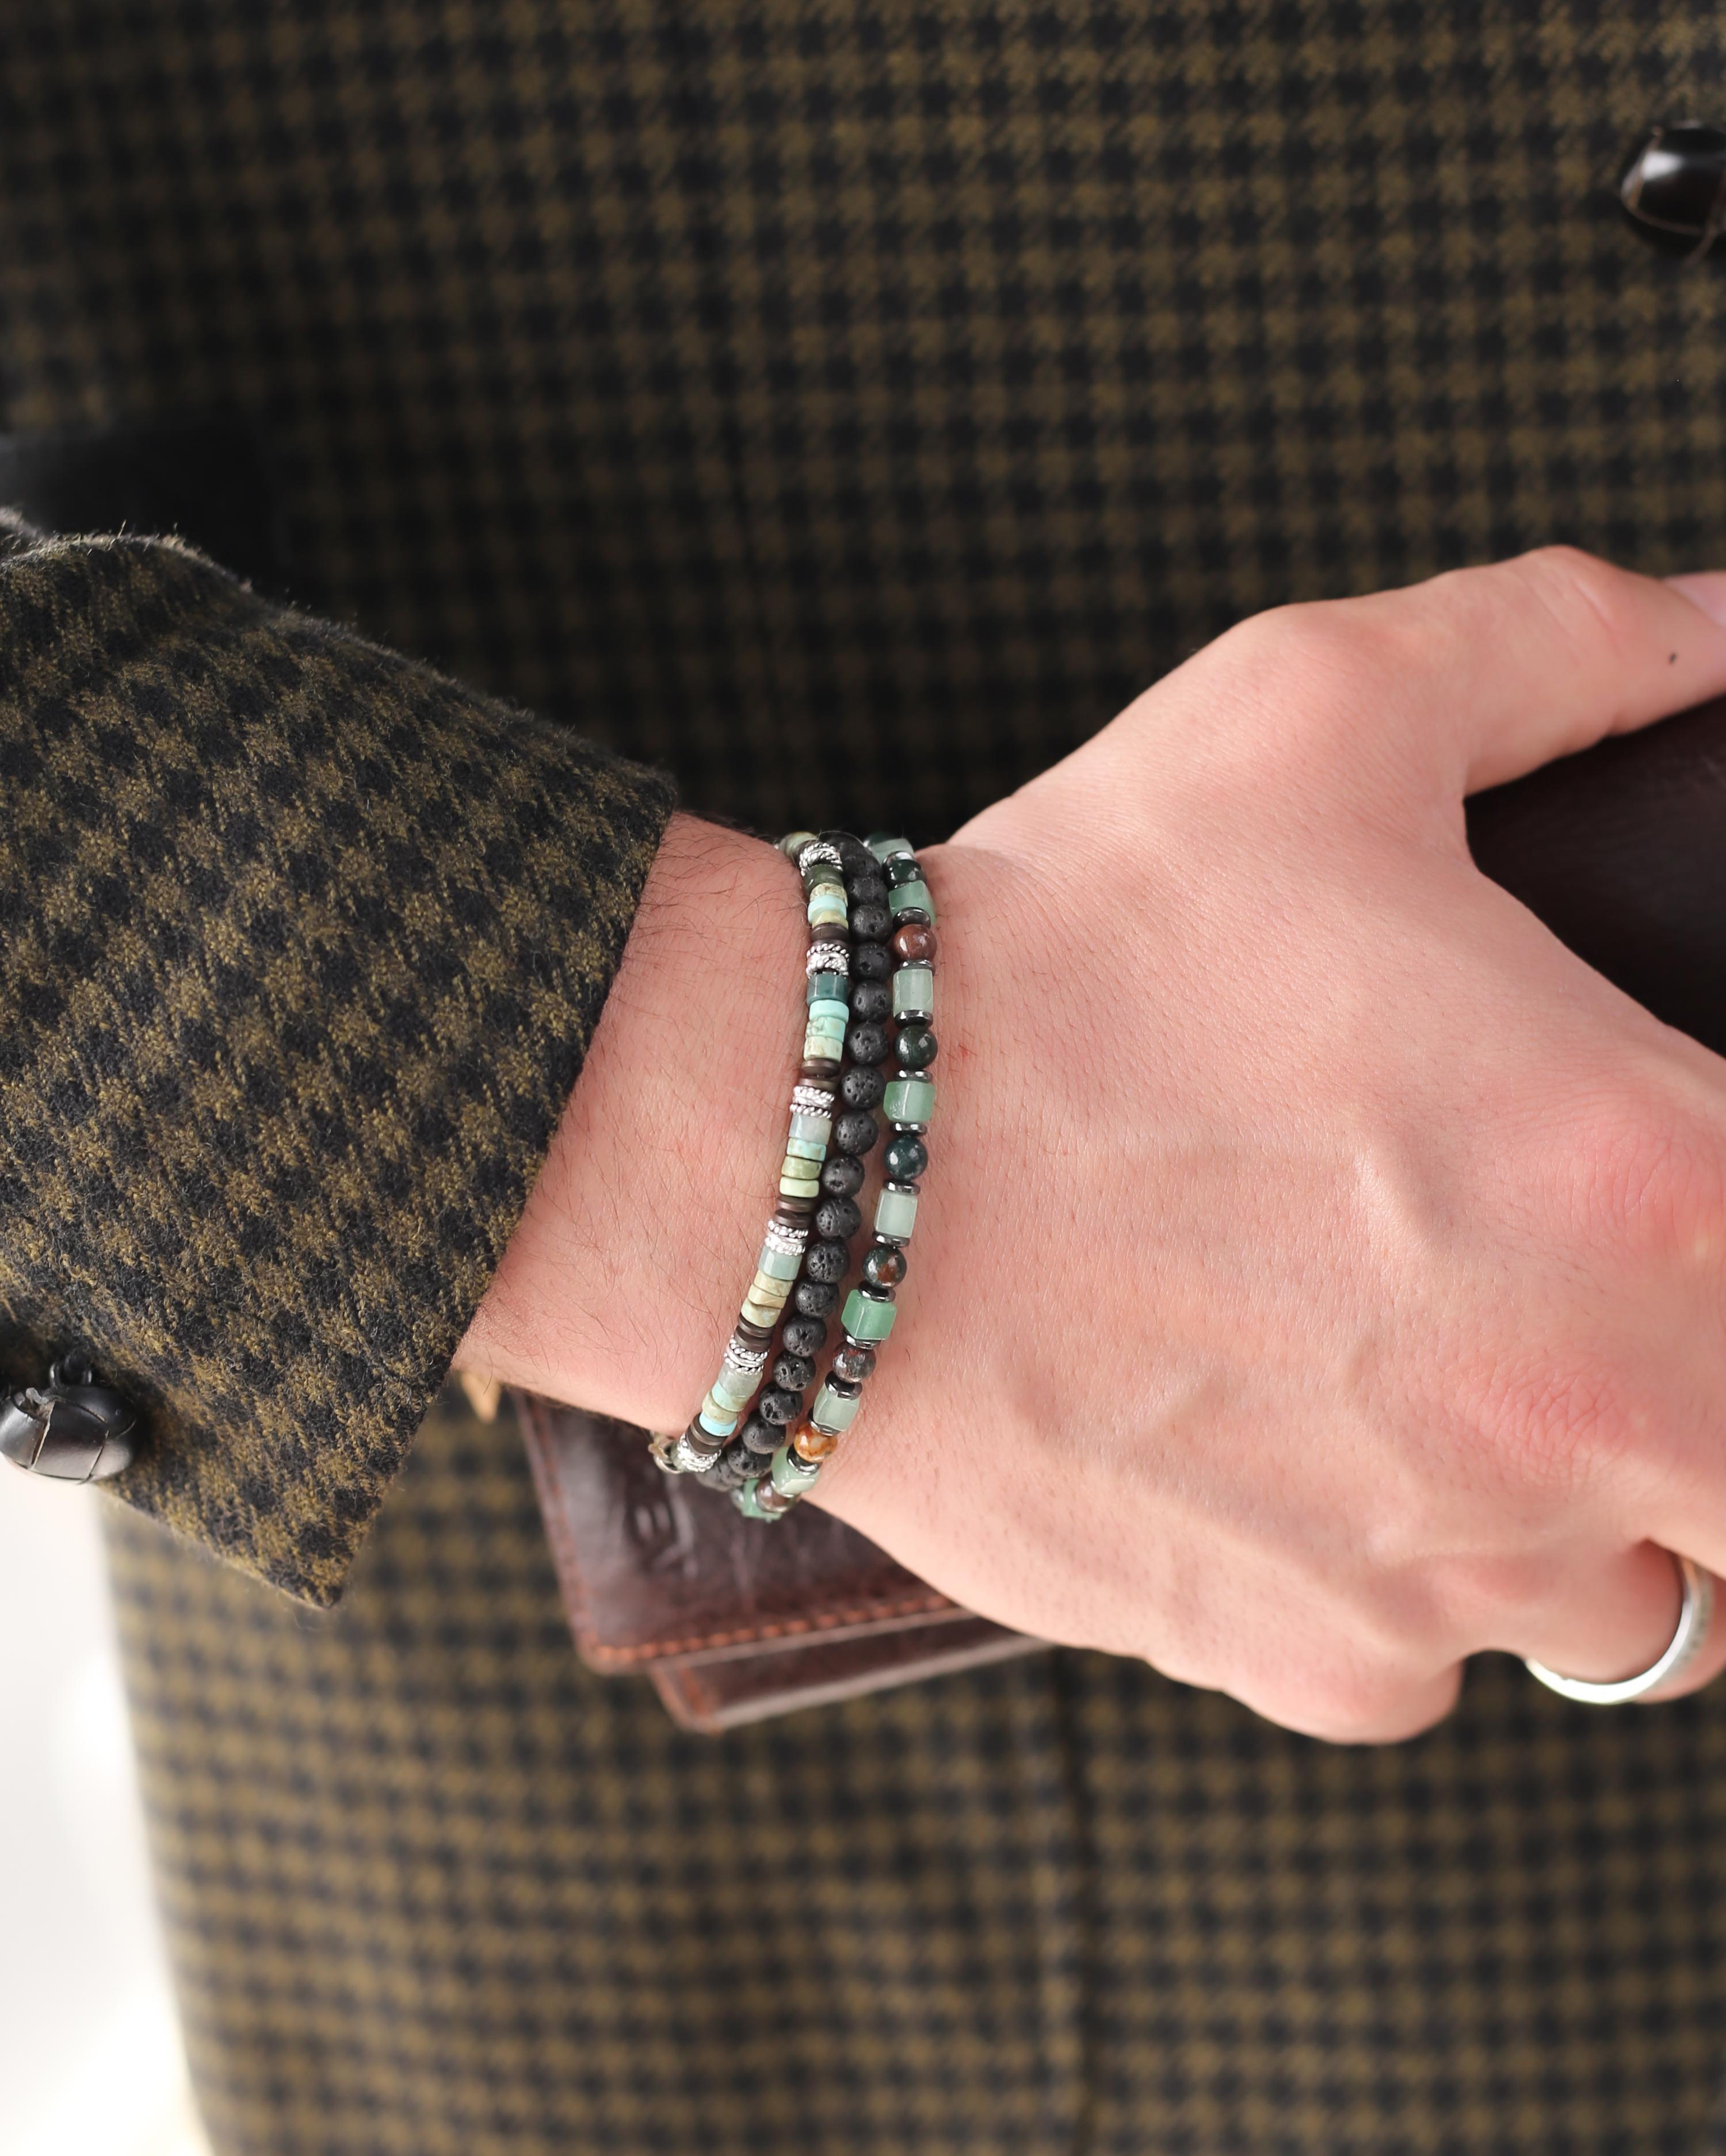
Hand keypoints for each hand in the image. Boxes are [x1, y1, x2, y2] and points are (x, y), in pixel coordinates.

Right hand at [462, 549, 1725, 1740]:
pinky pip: (1437, 1665)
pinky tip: (1292, 1458)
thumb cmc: (1071, 943)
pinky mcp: (1310, 1656)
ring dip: (1580, 1496)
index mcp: (1663, 1178)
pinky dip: (1405, 1584)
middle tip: (1590, 1296)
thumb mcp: (1316, 710)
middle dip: (1705, 1386)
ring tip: (1429, 1370)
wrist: (813, 1164)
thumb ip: (1562, 644)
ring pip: (1641, 1599)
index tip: (1683, 1204)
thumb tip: (1704, 621)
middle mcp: (1600, 1409)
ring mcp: (1456, 1570)